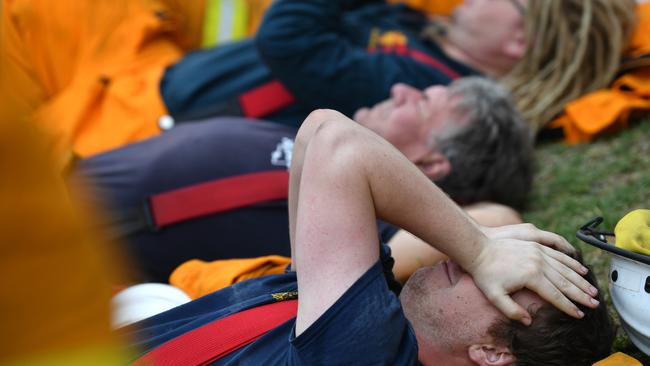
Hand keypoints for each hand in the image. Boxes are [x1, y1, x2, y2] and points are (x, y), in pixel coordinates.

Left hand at [465, 227, 598, 324]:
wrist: (478, 248)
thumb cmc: (484, 274)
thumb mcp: (494, 296)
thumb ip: (511, 310)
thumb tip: (529, 321)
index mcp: (531, 276)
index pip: (555, 295)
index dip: (568, 307)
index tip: (580, 315)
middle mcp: (538, 262)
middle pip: (565, 281)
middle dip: (581, 294)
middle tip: (595, 304)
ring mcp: (538, 252)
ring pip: (565, 267)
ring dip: (580, 279)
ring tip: (592, 290)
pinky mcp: (536, 244)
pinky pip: (558, 254)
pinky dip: (571, 262)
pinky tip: (580, 268)